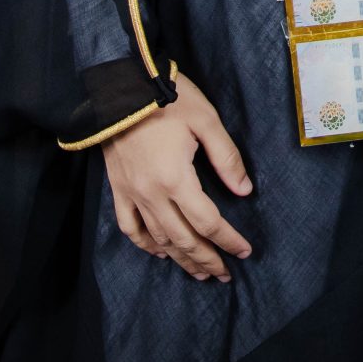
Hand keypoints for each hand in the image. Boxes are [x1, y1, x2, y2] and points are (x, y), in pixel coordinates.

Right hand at [101, 71, 254, 282]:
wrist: (119, 88)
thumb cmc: (167, 98)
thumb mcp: (206, 121)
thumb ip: (226, 158)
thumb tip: (244, 191)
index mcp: (175, 179)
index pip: (208, 221)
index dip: (228, 239)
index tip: (244, 252)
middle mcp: (151, 194)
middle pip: (184, 238)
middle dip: (207, 259)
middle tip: (225, 273)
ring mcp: (132, 194)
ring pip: (158, 239)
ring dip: (181, 259)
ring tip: (199, 272)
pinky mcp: (117, 189)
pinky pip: (130, 227)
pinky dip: (146, 245)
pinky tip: (160, 252)